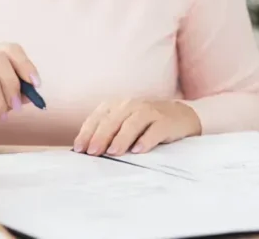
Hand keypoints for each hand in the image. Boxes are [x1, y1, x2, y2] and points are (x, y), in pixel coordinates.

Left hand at [73, 99, 201, 155]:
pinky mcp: (166, 121)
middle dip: (100, 137)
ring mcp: (149, 111)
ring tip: (112, 152)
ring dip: (121, 138)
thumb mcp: (123, 124)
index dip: (87, 133)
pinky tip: (138, 150)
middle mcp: (130, 105)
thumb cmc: (145, 124)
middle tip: (92, 152)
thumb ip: (107, 133)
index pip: (97, 118)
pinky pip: (154, 130)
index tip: (79, 149)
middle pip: (112, 120)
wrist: (179, 116)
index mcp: (116, 106)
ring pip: (132, 123)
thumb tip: (86, 151)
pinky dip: (146, 140)